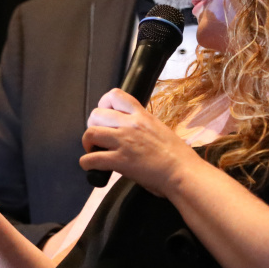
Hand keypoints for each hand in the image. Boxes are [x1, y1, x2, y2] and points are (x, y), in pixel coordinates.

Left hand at [79, 89, 201, 197]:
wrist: (182, 171)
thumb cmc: (177, 155)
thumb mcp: (160, 129)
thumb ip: (143, 127)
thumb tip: (132, 132)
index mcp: (141, 116)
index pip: (115, 95)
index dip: (104, 104)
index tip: (105, 116)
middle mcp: (130, 125)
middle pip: (96, 114)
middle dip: (93, 125)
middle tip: (98, 138)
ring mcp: (123, 142)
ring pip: (90, 133)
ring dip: (87, 143)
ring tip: (93, 151)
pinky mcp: (119, 161)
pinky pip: (91, 159)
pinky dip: (86, 163)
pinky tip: (91, 167)